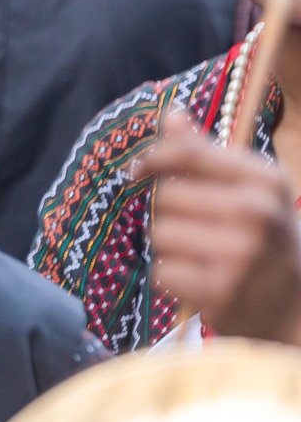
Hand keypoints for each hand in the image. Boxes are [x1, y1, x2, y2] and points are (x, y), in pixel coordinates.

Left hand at [138, 111, 300, 344]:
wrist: (298, 307)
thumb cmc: (267, 240)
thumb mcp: (252, 191)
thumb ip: (206, 153)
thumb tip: (171, 113)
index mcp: (265, 180)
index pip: (187, 153)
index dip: (152, 159)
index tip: (137, 170)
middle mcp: (257, 212)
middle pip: (165, 197)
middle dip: (170, 215)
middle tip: (199, 231)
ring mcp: (241, 253)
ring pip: (160, 234)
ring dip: (171, 248)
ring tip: (204, 257)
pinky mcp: (222, 290)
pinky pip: (163, 271)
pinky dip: (174, 278)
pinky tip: (203, 282)